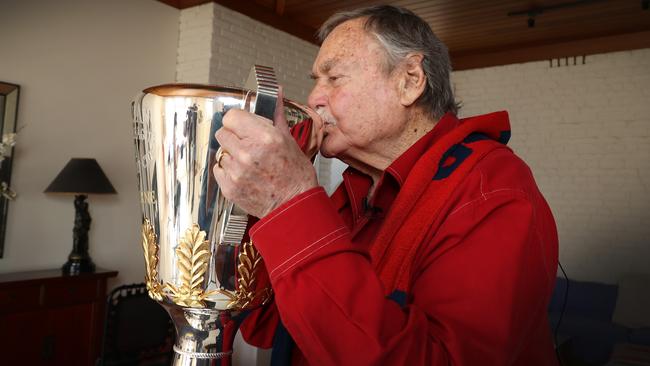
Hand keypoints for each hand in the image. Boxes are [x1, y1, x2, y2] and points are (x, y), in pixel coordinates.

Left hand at [213, 88, 319, 217]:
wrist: (294, 205)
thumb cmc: (296, 175)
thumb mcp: (289, 139)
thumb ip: (276, 114)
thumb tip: (277, 93)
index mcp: (264, 137)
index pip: (231, 116)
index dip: (238, 121)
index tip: (243, 126)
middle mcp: (248, 153)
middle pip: (222, 132)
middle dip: (234, 137)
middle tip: (248, 145)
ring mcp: (237, 171)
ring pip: (221, 151)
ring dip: (232, 155)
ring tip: (250, 163)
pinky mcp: (229, 187)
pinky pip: (219, 169)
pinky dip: (228, 171)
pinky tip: (245, 174)